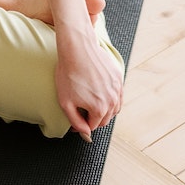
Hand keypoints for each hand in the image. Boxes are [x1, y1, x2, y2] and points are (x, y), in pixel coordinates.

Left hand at [55, 22, 123, 142]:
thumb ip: (76, 122)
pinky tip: (100, 91)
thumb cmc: (69, 74)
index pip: (92, 126)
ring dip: (104, 109)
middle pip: (105, 119)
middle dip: (93, 118)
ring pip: (114, 108)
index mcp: (99, 109)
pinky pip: (118, 95)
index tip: (74, 114)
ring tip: (90, 101)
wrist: (77, 49)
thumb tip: (86, 134)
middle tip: (81, 108)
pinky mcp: (119, 78)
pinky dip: (111, 98)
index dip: (81, 123)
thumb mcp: (66, 103)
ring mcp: (117, 89)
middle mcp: (112, 101)